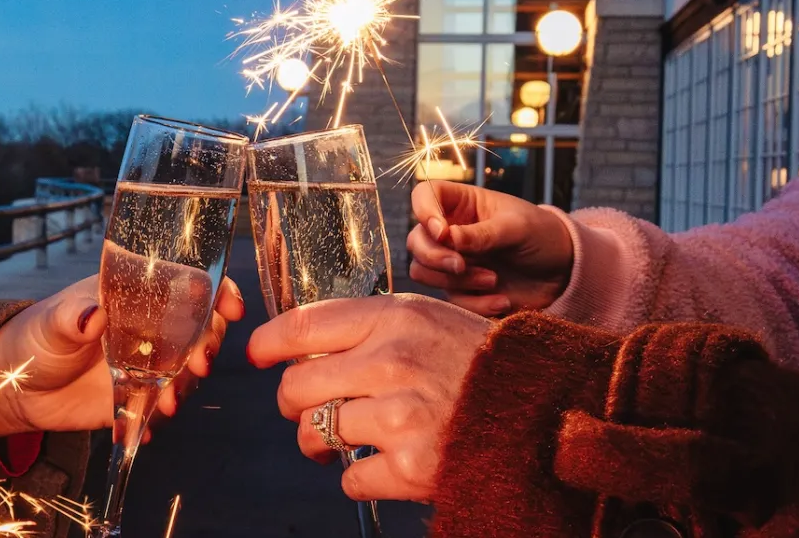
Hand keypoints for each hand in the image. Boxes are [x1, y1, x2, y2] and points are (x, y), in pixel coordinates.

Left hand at [0, 274, 244, 436]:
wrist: (14, 387)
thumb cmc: (34, 337)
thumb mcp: (52, 322)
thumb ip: (73, 316)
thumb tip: (92, 314)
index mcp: (136, 294)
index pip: (188, 284)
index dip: (216, 292)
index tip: (229, 308)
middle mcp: (150, 327)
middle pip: (201, 329)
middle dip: (208, 345)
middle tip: (196, 365)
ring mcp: (148, 363)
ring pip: (188, 371)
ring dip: (186, 387)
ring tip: (165, 404)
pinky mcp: (138, 397)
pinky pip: (163, 407)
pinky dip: (158, 418)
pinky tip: (144, 429)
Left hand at [247, 294, 490, 501]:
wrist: (541, 413)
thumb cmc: (476, 364)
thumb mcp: (425, 320)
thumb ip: (368, 327)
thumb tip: (298, 344)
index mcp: (394, 318)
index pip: (302, 325)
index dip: (267, 343)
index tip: (257, 354)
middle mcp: (392, 362)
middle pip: (295, 386)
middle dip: (292, 403)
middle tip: (308, 409)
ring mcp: (401, 416)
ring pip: (314, 432)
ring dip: (321, 443)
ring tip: (351, 438)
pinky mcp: (411, 466)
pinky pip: (349, 478)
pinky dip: (361, 477)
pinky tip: (386, 462)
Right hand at [408, 181, 573, 314]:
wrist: (564, 274)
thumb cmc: (543, 236)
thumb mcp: (517, 228)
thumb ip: (482, 233)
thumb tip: (446, 238)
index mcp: (463, 204)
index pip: (424, 196)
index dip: (423, 211)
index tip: (442, 232)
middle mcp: (451, 231)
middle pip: (416, 241)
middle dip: (435, 256)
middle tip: (462, 265)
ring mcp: (453, 261)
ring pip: (423, 271)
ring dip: (456, 281)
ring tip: (493, 280)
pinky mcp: (462, 289)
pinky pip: (449, 299)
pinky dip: (475, 303)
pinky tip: (502, 299)